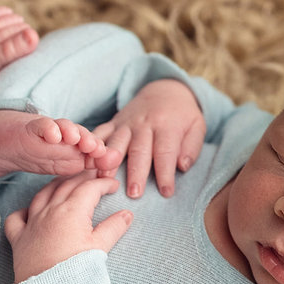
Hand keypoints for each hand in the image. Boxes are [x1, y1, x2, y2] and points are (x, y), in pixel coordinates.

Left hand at [4, 172, 132, 280]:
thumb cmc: (76, 271)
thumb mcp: (100, 248)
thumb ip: (114, 227)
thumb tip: (127, 214)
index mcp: (72, 210)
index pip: (90, 187)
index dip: (103, 183)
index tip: (113, 185)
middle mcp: (50, 211)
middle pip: (67, 184)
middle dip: (83, 177)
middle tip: (95, 176)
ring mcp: (32, 223)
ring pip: (42, 194)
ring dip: (57, 184)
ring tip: (67, 183)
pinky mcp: (19, 238)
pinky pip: (17, 217)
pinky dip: (24, 209)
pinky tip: (31, 211)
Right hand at [92, 79, 205, 197]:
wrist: (165, 90)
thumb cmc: (182, 115)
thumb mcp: (197, 126)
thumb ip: (192, 147)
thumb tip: (182, 166)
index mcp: (167, 126)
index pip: (165, 152)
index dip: (165, 173)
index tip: (166, 192)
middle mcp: (144, 124)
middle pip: (139, 150)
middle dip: (136, 172)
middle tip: (134, 193)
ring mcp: (126, 123)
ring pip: (116, 142)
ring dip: (110, 161)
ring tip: (105, 178)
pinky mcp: (114, 122)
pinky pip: (100, 133)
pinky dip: (92, 146)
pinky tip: (86, 160)